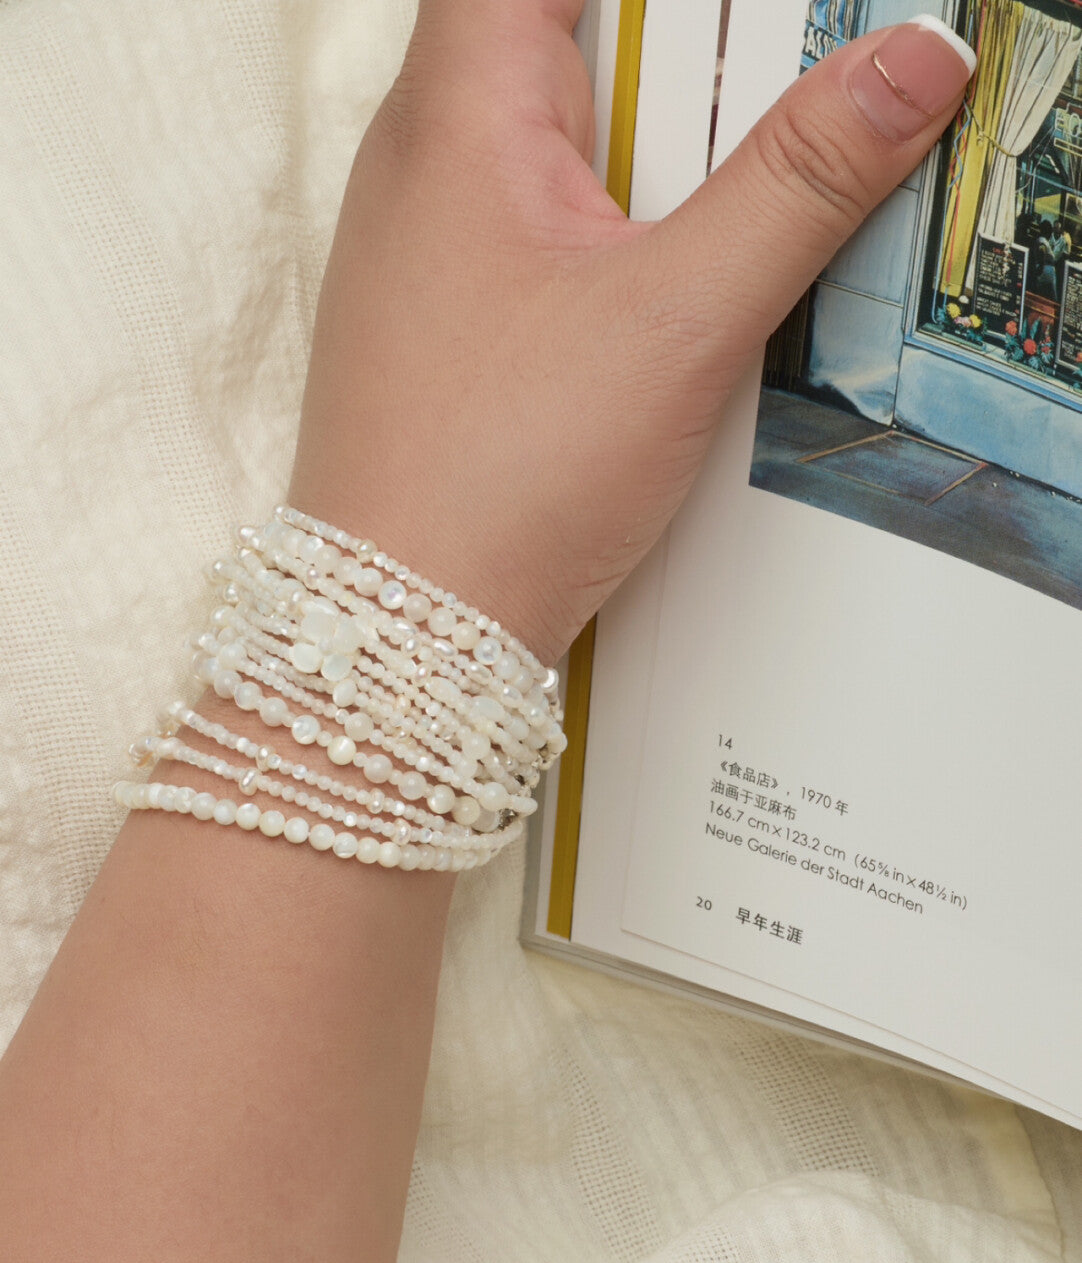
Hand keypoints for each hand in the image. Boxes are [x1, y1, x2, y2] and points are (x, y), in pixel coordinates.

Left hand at [288, 2, 974, 664]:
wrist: (404, 631)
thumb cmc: (495, 478)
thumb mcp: (678, 319)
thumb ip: (798, 182)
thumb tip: (908, 63)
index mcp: (458, 114)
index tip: (740, 27)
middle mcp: (426, 163)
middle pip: (569, 43)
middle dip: (686, 73)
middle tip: (783, 109)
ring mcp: (433, 247)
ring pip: (565, 145)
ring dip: (662, 162)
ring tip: (743, 209)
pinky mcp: (457, 322)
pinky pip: (550, 233)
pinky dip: (622, 238)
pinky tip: (675, 297)